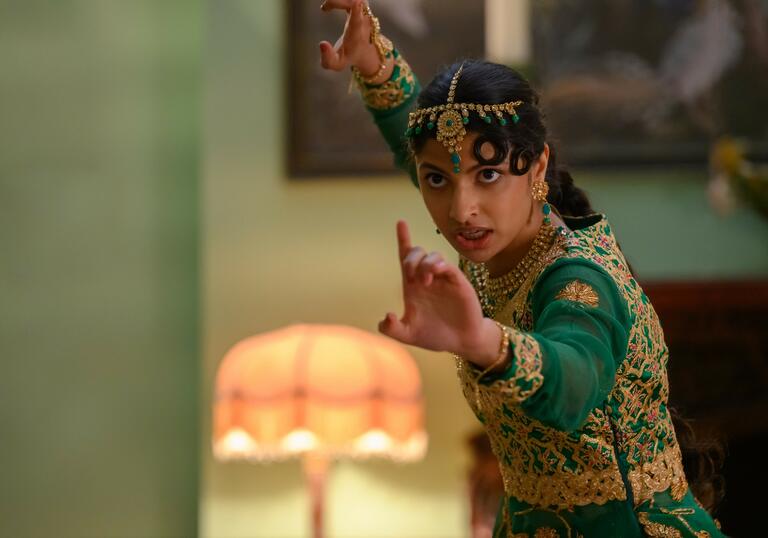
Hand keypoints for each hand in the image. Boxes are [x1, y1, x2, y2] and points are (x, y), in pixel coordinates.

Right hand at [319, 0, 391, 79]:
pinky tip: (327, 6)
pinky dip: (338, 0)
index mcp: (357, 34)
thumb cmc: (348, 57)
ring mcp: (363, 10)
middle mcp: (363, 19)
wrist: (365, 50)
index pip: (359, 20)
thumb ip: (328, 60)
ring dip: (337, 0)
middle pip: (355, 3)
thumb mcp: (337, 64)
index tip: (356, 2)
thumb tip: (322, 44)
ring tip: (326, 7)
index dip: (357, 10)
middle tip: (324, 7)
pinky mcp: (359, 5)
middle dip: (338, 1)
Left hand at [378, 221, 501, 364]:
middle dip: (411, 256)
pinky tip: (435, 275)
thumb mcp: (408, 335)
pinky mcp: (458, 283)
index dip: (403, 239)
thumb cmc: (435, 335)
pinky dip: (440, 266)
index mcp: (413, 286)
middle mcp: (428, 278)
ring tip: (424, 282)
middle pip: (417, 252)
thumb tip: (386, 316)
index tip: (401, 223)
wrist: (461, 342)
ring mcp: (443, 279)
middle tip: (411, 276)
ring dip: (425, 264)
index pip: (406, 257)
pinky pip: (448, 266)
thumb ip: (392, 329)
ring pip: (433, 256)